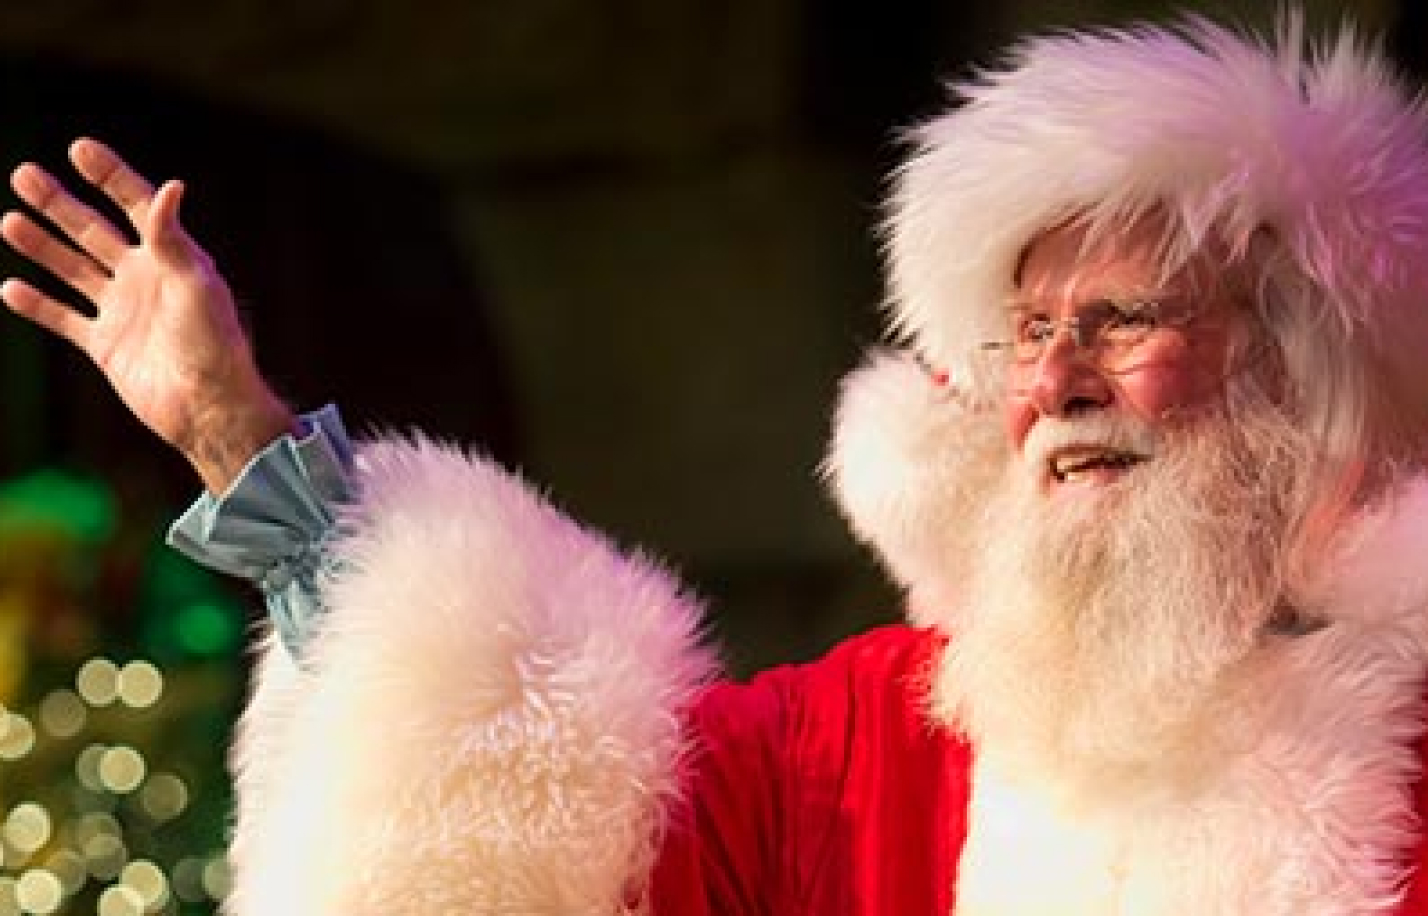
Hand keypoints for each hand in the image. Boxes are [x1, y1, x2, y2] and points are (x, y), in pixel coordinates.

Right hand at [1, 138, 295, 492]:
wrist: (208, 406)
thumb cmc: (213, 343)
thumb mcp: (197, 283)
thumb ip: (174, 237)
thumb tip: (172, 186)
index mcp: (171, 257)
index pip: (137, 205)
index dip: (111, 176)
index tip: (78, 148)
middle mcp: (144, 278)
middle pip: (93, 230)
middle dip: (59, 203)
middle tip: (22, 174)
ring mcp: (123, 310)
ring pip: (72, 269)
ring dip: (41, 245)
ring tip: (8, 220)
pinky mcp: (106, 345)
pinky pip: (64, 319)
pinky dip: (38, 304)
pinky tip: (10, 288)